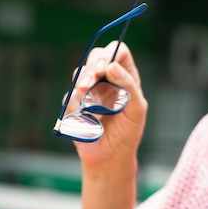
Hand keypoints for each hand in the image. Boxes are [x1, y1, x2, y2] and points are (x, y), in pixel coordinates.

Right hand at [65, 41, 147, 168]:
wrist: (111, 155)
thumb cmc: (128, 131)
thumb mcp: (137, 108)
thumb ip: (128, 86)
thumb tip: (111, 66)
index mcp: (125, 77)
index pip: (120, 53)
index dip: (112, 53)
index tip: (107, 66)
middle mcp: (106, 79)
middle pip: (96, 56)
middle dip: (93, 64)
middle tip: (94, 77)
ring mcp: (89, 90)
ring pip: (80, 72)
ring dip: (83, 80)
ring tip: (86, 89)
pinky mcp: (74, 103)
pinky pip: (70, 94)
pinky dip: (75, 100)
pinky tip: (84, 113)